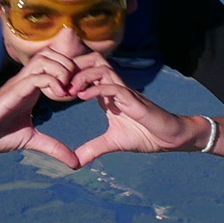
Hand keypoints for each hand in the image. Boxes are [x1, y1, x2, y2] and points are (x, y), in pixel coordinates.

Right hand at [0, 49, 79, 167]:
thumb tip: (75, 162)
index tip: (79, 91)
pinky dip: (53, 82)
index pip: (54, 62)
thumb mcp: (32, 140)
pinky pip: (37, 76)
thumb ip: (53, 147)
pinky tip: (58, 97)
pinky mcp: (12, 92)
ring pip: (45, 59)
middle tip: (75, 89)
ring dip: (62, 71)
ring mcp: (18, 84)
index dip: (71, 71)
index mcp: (31, 88)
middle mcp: (25, 80)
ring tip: (66, 92)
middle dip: (70, 67)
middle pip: (52, 53)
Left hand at [69, 53, 200, 165]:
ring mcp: (125, 92)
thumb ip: (93, 149)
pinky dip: (96, 89)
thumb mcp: (112, 143)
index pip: (87, 71)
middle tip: (59, 82)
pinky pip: (114, 87)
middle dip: (74, 66)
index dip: (70, 74)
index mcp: (108, 94)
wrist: (169, 138)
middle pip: (93, 60)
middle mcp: (116, 87)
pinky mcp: (133, 101)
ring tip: (69, 89)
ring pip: (102, 69)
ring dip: (83, 76)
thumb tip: (75, 162)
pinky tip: (82, 96)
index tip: (54, 86)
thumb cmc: (144, 135)